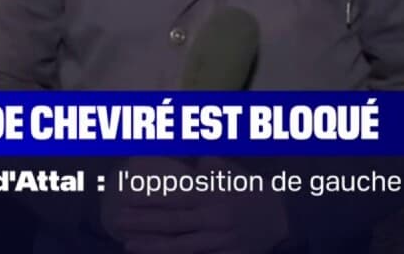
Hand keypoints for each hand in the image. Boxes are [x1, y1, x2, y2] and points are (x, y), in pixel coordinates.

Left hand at [101, 156, 289, 253]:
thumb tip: (193, 158)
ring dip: (152, 246)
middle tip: (118, 220)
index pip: (175, 195)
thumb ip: (209, 166)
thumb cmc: (251, 190)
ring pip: (180, 246)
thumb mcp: (232, 172)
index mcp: (214, 194)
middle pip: (172, 222)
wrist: (285, 219)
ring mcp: (220, 241)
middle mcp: (214, 219)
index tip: (126, 195)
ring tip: (127, 244)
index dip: (150, 196)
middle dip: (142, 222)